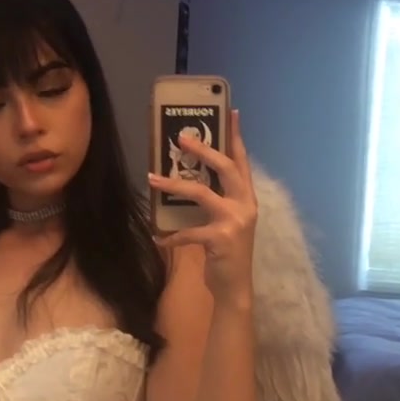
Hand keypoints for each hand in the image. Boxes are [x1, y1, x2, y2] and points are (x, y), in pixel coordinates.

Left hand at [149, 110, 257, 304]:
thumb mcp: (227, 223)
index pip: (242, 162)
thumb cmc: (227, 254)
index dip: (236, 137)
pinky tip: (158, 239)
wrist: (235, 288)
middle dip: (205, 150)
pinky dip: (171, 236)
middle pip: (226, 169)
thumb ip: (217, 202)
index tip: (232, 112)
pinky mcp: (220, 239)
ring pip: (202, 194)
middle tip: (183, 137)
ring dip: (174, 185)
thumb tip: (189, 181)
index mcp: (247, 199)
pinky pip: (188, 232)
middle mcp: (245, 206)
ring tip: (152, 177)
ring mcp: (234, 222)